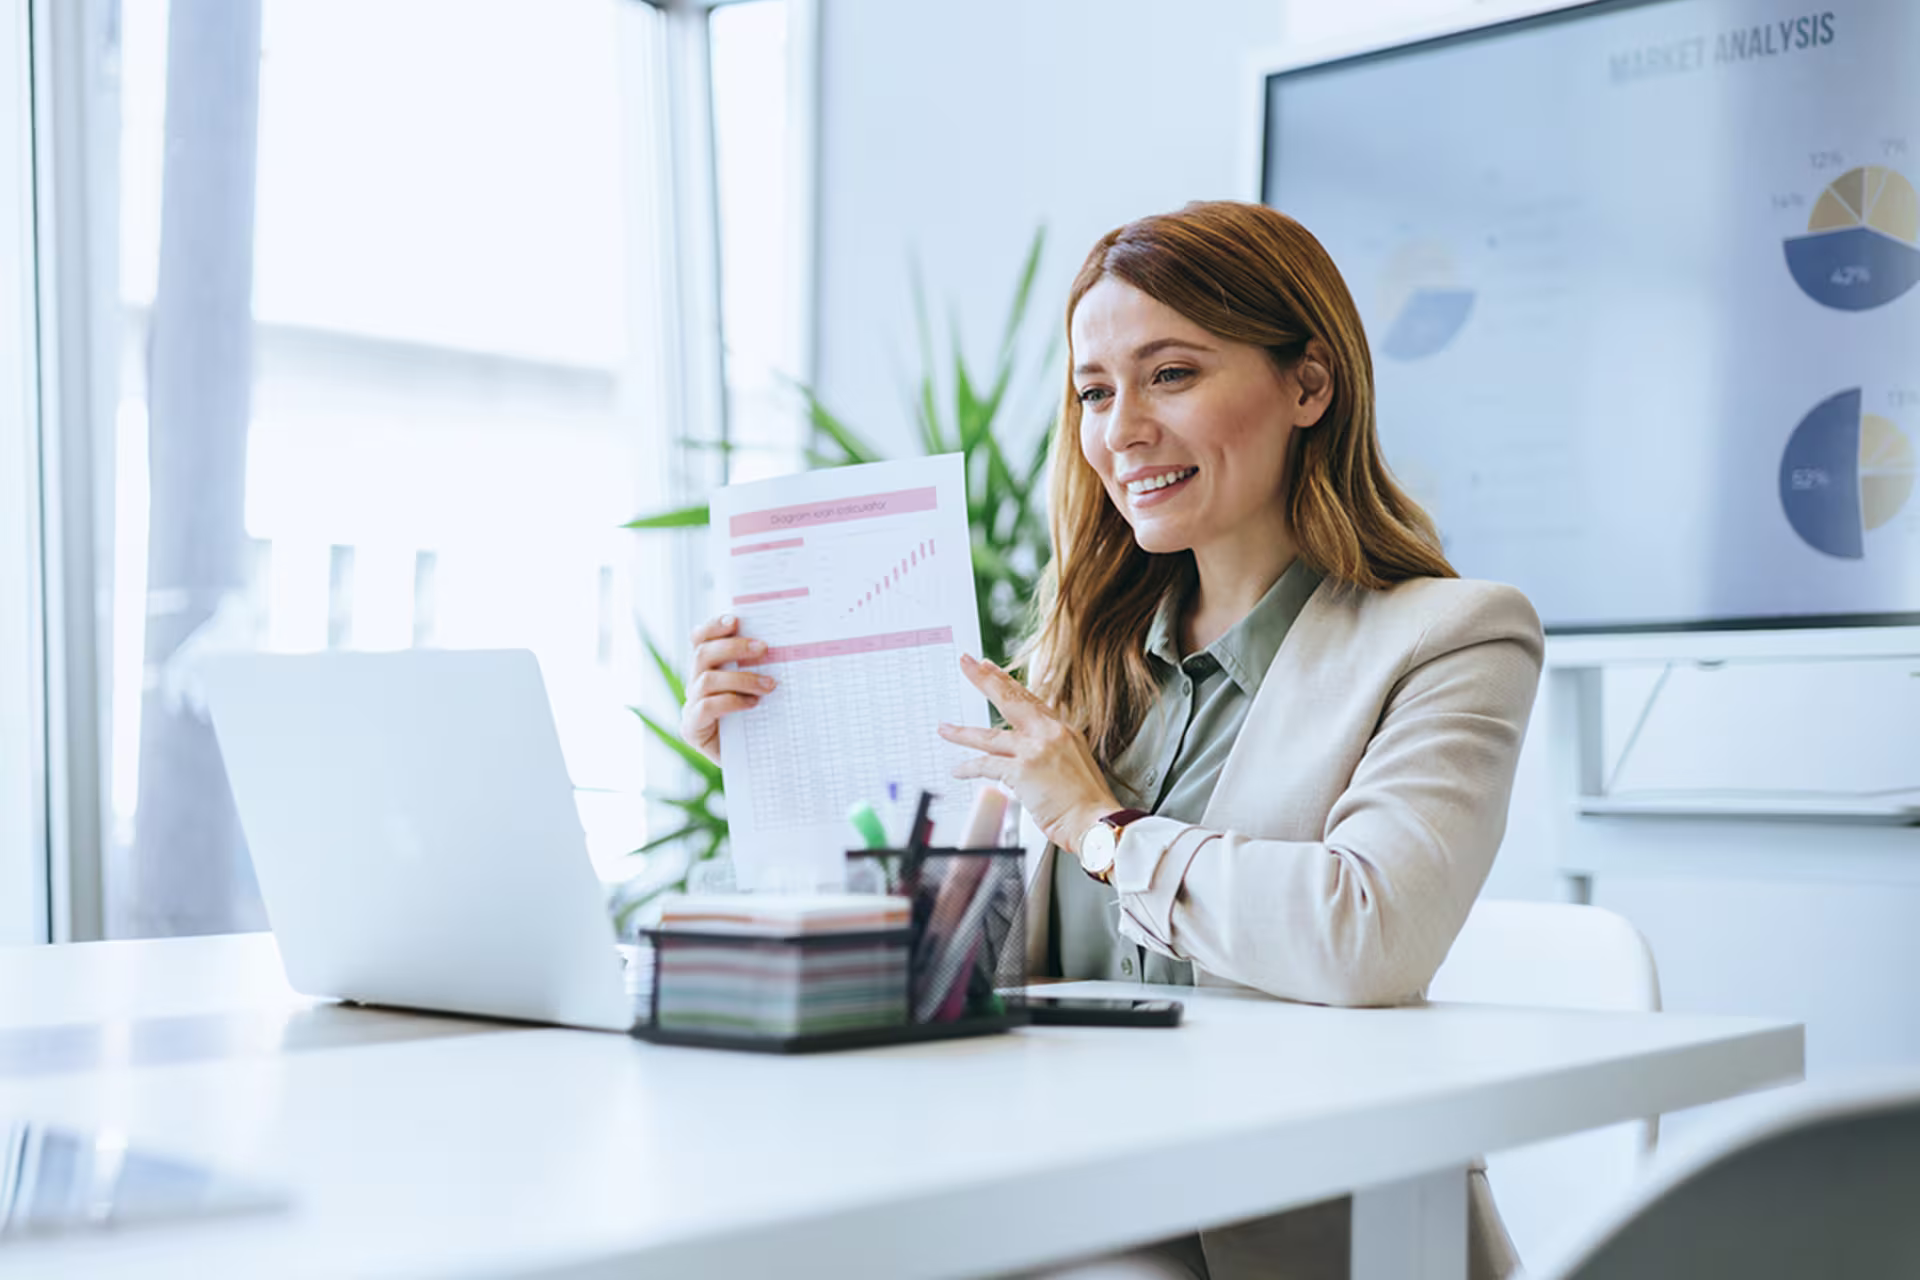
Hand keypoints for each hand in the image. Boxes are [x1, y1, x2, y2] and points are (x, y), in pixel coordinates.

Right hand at [680, 614, 776, 764]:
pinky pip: (706, 707)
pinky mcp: (691, 729)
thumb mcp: (759, 690)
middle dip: (734, 647)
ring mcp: (690, 706)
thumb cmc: (757, 722)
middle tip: (764, 648)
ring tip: (769, 685)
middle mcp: (694, 684)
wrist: (751, 763)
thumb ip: (760, 668)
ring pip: (707, 680)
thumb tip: (786, 645)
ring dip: (741, 678)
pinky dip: (731, 701)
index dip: (713, 626)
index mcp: (707, 669)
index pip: (699, 639)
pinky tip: (752, 704)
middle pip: (703, 654)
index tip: (736, 619)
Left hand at [937, 654, 1120, 854]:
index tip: (991, 669)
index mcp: (1063, 730)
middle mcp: (1050, 734)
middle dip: (984, 679)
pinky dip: (969, 769)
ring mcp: (1035, 750)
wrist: (1097, 823)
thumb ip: (1052, 750)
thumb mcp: (1074, 763)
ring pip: (989, 736)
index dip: (1007, 683)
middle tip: (967, 663)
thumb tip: (1033, 752)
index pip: (1030, 699)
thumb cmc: (1087, 802)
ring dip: (962, 733)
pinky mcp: (1022, 771)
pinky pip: (986, 766)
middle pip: (1009, 699)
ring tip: (944, 728)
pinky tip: (958, 770)